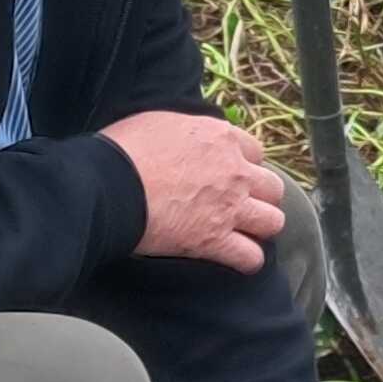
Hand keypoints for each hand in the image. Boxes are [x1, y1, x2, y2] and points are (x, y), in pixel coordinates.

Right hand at [107, 107, 288, 271]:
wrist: (110, 184)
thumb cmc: (124, 149)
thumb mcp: (160, 120)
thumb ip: (187, 130)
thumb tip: (187, 135)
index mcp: (221, 138)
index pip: (255, 151)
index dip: (245, 164)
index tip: (232, 173)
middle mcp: (234, 172)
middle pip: (272, 187)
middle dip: (261, 197)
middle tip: (242, 204)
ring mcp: (229, 207)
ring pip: (272, 222)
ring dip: (261, 227)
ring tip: (246, 232)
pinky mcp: (214, 240)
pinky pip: (250, 257)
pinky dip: (248, 261)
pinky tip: (239, 260)